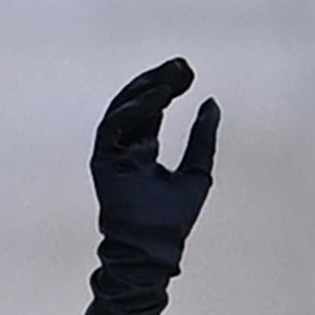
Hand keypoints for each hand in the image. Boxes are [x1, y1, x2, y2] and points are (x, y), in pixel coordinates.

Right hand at [90, 57, 218, 279]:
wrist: (155, 248)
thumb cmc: (174, 218)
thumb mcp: (197, 170)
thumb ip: (202, 138)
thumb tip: (212, 102)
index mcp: (143, 151)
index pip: (153, 110)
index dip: (168, 89)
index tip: (188, 72)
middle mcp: (125, 148)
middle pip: (138, 105)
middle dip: (158, 82)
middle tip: (182, 65)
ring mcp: (112, 153)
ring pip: (124, 110)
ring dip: (146, 90)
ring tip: (171, 77)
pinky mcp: (103, 161)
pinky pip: (113, 126)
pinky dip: (134, 110)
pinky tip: (158, 97)